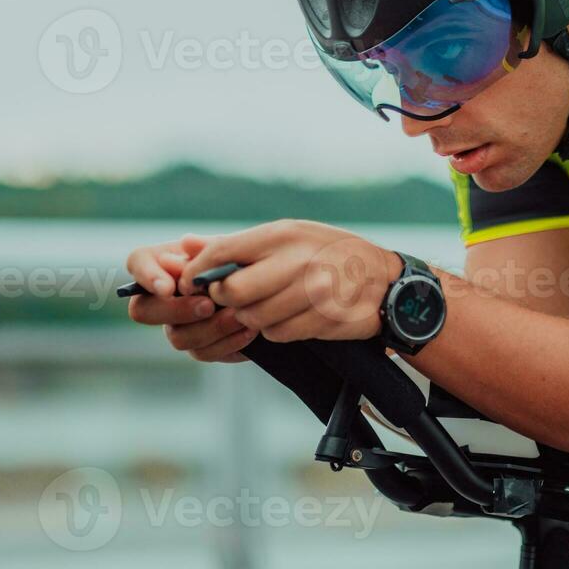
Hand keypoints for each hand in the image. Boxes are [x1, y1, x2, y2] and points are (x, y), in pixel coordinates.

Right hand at [124, 237, 256, 362]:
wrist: (268, 287)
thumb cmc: (243, 260)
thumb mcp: (232, 250)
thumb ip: (209, 248)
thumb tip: (187, 242)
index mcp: (164, 262)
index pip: (137, 262)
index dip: (147, 276)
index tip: (168, 287)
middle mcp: (162, 297)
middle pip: (143, 310)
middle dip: (176, 309)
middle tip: (208, 305)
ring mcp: (178, 325)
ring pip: (177, 337)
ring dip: (210, 327)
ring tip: (238, 315)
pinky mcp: (200, 346)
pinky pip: (204, 352)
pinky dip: (227, 342)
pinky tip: (248, 330)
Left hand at [180, 220, 403, 343]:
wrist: (385, 281)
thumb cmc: (329, 253)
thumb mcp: (288, 236)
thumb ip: (235, 244)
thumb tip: (184, 245)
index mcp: (283, 234)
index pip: (221, 253)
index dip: (199, 273)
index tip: (195, 283)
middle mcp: (296, 260)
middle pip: (232, 292)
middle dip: (225, 301)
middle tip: (233, 299)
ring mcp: (311, 293)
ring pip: (252, 317)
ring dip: (252, 318)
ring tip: (269, 305)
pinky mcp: (321, 320)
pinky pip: (277, 334)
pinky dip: (276, 331)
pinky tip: (291, 316)